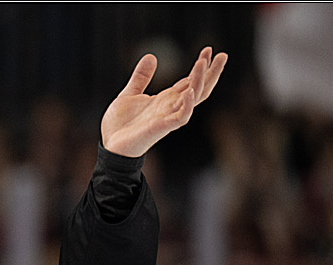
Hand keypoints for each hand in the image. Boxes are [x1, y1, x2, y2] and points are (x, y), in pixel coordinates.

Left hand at [101, 46, 227, 157]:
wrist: (109, 147)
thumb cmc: (119, 125)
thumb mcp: (128, 94)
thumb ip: (141, 77)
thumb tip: (151, 56)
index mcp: (165, 100)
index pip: (190, 81)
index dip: (200, 67)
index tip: (208, 49)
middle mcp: (170, 108)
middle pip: (199, 88)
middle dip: (211, 73)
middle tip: (223, 55)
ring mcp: (167, 117)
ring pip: (193, 99)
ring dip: (200, 81)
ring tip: (203, 62)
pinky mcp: (161, 127)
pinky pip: (181, 117)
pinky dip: (188, 105)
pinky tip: (191, 91)